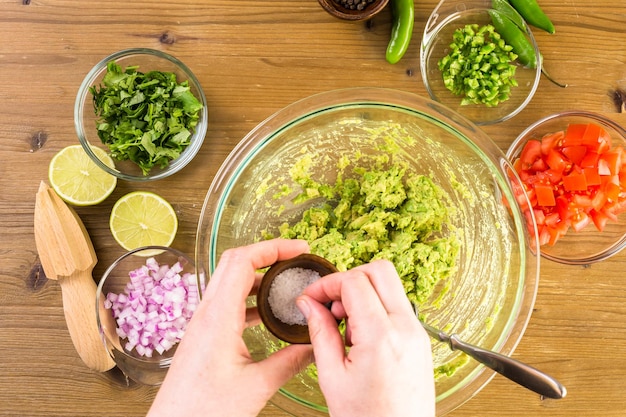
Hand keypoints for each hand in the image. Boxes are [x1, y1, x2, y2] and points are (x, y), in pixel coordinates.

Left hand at [147, 239, 313, 416]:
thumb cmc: (205, 410)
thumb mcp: (257, 386)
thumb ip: (290, 361)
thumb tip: (315, 344)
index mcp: (218, 317)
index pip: (243, 260)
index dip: (273, 247)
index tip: (300, 248)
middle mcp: (207, 313)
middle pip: (235, 263)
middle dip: (267, 254)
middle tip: (295, 258)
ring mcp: (203, 323)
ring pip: (230, 282)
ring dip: (259, 275)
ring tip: (286, 282)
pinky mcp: (204, 335)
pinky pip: (228, 303)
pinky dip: (250, 297)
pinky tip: (267, 312)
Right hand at [297, 260, 435, 416]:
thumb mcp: (331, 376)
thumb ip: (320, 332)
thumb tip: (308, 303)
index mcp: (382, 336)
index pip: (354, 281)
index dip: (327, 283)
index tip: (311, 298)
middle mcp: (406, 328)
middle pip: (380, 270)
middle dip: (349, 279)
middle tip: (330, 304)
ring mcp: (418, 333)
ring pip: (390, 286)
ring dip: (363, 294)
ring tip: (344, 328)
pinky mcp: (420, 340)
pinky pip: (397, 306)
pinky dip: (376, 309)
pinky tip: (360, 337)